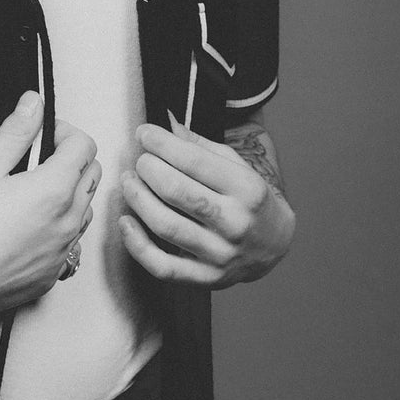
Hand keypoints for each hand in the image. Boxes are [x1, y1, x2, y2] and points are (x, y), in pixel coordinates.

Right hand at [0, 92, 99, 317]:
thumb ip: (15, 132)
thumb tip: (34, 103)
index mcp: (53, 190)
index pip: (84, 146)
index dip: (63, 132)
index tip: (41, 134)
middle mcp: (66, 224)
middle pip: (92, 177)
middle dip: (71, 159)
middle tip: (37, 159)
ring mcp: (60, 255)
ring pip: (84, 212)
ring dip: (69, 195)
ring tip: (32, 193)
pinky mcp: (49, 278)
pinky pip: (69, 247)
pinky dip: (58, 231)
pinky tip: (28, 228)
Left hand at [119, 114, 294, 287]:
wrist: (274, 243)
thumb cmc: (248, 196)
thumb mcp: (235, 164)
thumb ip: (199, 145)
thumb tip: (164, 121)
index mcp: (247, 189)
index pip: (194, 161)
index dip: (160, 143)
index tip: (143, 133)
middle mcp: (236, 222)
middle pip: (175, 191)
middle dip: (147, 168)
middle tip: (140, 160)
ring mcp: (221, 254)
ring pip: (165, 225)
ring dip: (137, 198)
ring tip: (129, 181)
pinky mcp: (207, 278)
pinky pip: (162, 266)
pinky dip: (136, 244)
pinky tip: (125, 221)